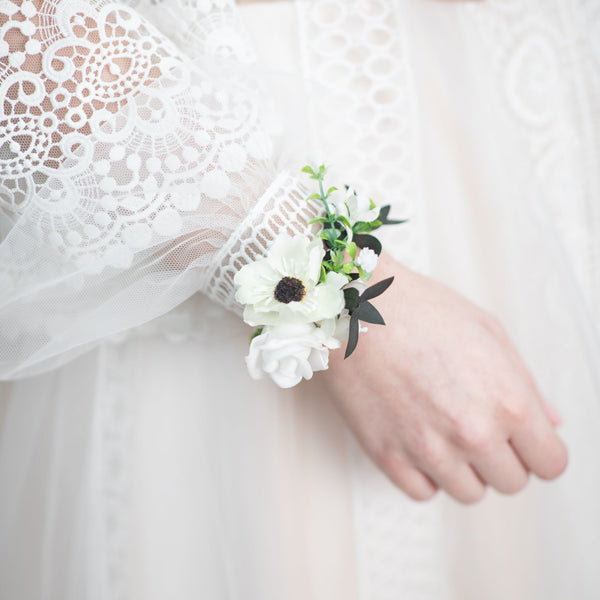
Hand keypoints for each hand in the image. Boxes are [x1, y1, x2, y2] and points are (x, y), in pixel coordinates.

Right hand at [320, 252, 567, 503]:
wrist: (354, 308)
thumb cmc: (419, 310)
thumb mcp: (488, 332)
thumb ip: (526, 384)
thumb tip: (550, 423)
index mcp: (507, 401)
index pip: (549, 462)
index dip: (539, 450)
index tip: (524, 442)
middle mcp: (473, 433)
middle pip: (511, 482)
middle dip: (503, 458)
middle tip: (480, 428)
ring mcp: (427, 449)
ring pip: (469, 493)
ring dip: (465, 469)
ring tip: (445, 432)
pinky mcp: (387, 456)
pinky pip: (423, 492)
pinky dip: (426, 474)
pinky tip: (419, 442)